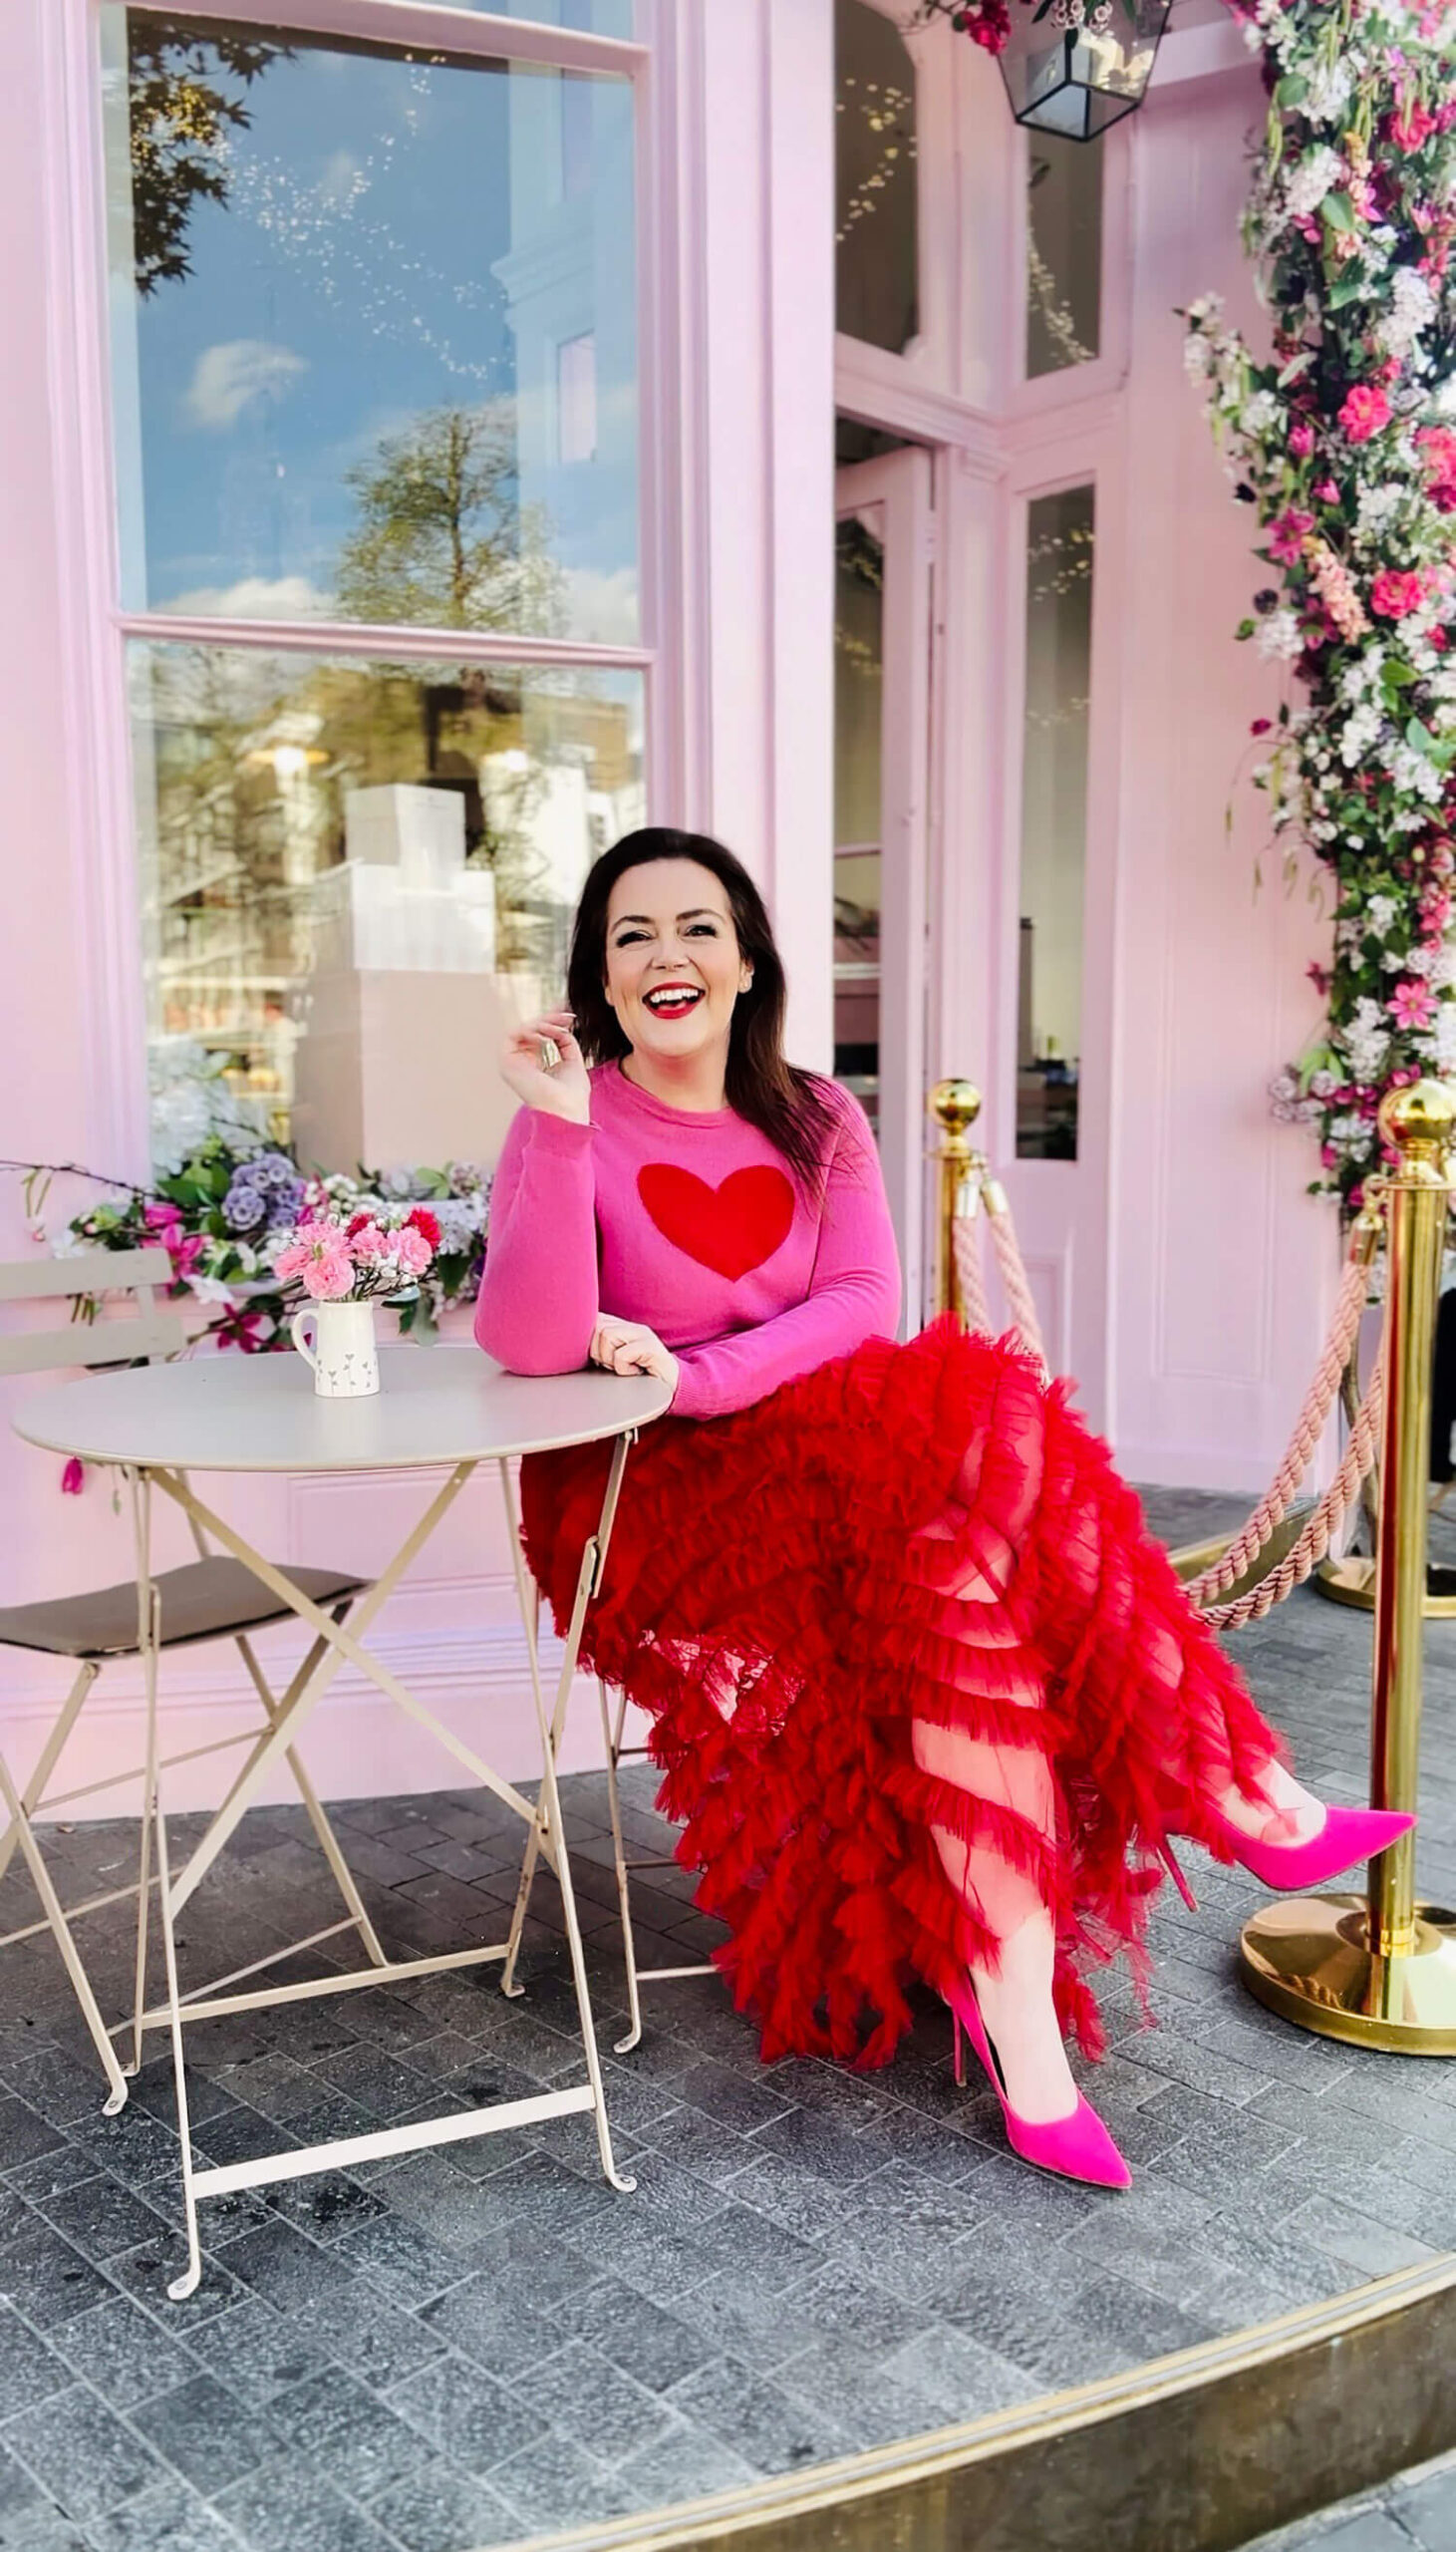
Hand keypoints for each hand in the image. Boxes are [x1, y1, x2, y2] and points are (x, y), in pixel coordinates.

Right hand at [499, 1009, 590, 1123]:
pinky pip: (513, 1034)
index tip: (569, 1016)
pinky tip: (547, 1035)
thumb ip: (565, 1042)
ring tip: (560, 1029)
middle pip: (529, 1031)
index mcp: (533, 1066)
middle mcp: (519, 1064)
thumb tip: (562, 1026)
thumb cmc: (572, 1095)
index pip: (537, 1037)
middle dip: (549, 1019)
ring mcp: (511, 1063)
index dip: (551, 1022)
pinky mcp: (506, 1062)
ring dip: (542, 1024)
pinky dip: (531, 1029)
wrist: (566, 1110)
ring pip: (521, 1030)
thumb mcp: (573, 1061)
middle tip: (567, 1017)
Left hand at [589, 1315, 679, 1394]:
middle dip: (596, 1352)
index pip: (591, 1318)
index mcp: (621, 1328)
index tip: (593, 1358)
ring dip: (610, 1360)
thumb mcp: (613, 1363)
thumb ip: (598, 1350)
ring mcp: (642, 1334)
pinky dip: (623, 1369)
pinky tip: (635, 1372)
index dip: (584, 1338)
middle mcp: (631, 1327)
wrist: (673, 1389)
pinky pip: (622, 1354)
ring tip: (625, 1368)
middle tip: (613, 1366)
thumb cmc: (639, 1379)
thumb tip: (571, 1349)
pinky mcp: (651, 1347)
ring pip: (606, 1336)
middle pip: (595, 1326)